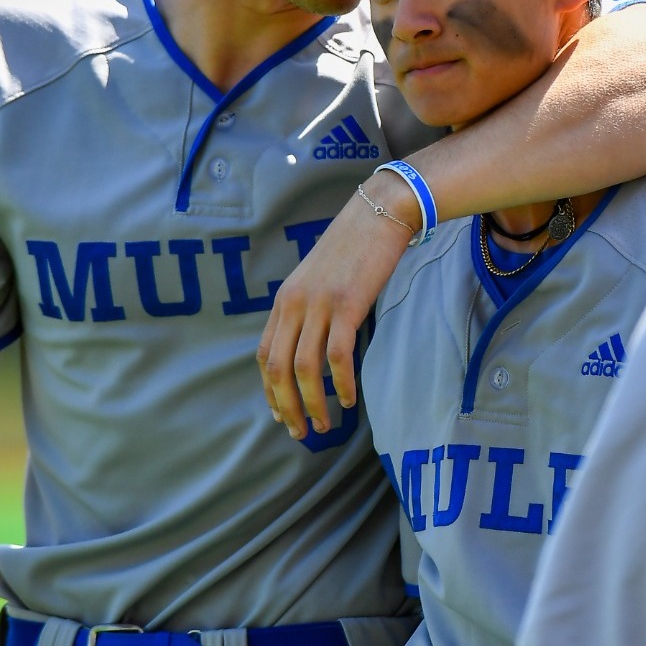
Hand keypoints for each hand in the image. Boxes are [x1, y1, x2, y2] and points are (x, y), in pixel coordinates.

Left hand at [257, 178, 414, 438]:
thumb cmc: (354, 247)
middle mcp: (295, 304)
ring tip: (326, 425)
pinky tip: (350, 399)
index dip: (269, 391)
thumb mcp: (318, 278)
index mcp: (284, 300)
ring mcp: (320, 305)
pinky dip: (341, 383)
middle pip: (278, 369)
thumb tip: (309, 343)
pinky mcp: (348, 305)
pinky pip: (338, 355)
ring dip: (313, 404)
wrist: (380, 212)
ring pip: (306, 368)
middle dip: (286, 407)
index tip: (281, 415)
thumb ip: (308, 308)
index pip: (265, 355)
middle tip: (300, 432)